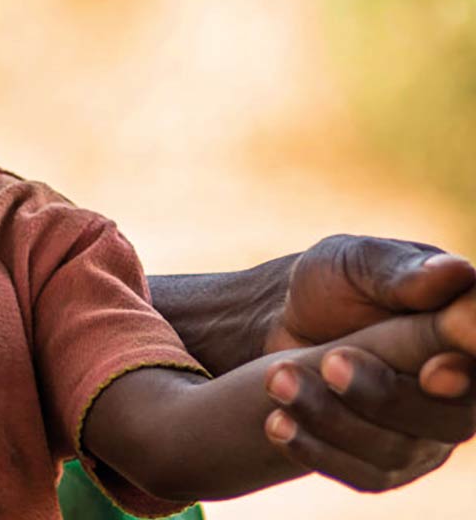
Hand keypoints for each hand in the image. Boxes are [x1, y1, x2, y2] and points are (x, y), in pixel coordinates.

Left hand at [263, 235, 475, 488]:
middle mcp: (462, 390)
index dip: (465, 375)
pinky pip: (364, 474)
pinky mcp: (389, 463)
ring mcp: (429, 434)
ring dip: (336, 418)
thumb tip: (456, 271)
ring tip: (279, 379)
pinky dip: (319, 450)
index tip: (431, 374)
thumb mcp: (355, 260)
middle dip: (384, 394)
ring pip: (400, 449)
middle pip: (448, 418)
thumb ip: (402, 272)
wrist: (284, 319)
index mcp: (466, 332)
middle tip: (330, 362)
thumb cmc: (332, 280)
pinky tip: (278, 424)